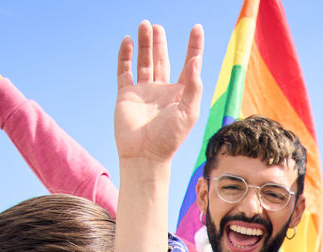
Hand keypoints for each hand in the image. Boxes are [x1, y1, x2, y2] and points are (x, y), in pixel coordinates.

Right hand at [114, 21, 203, 164]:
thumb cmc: (170, 138)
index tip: (196, 28)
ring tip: (145, 25)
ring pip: (144, 61)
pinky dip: (126, 56)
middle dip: (160, 42)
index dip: (194, 46)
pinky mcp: (126, 94)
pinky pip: (125, 71)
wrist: (144, 155)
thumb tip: (195, 60)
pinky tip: (128, 41)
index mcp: (181, 94)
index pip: (189, 64)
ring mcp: (144, 91)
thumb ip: (193, 86)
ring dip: (144, 43)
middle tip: (158, 26)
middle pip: (162, 59)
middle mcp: (162, 90)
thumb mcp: (188, 112)